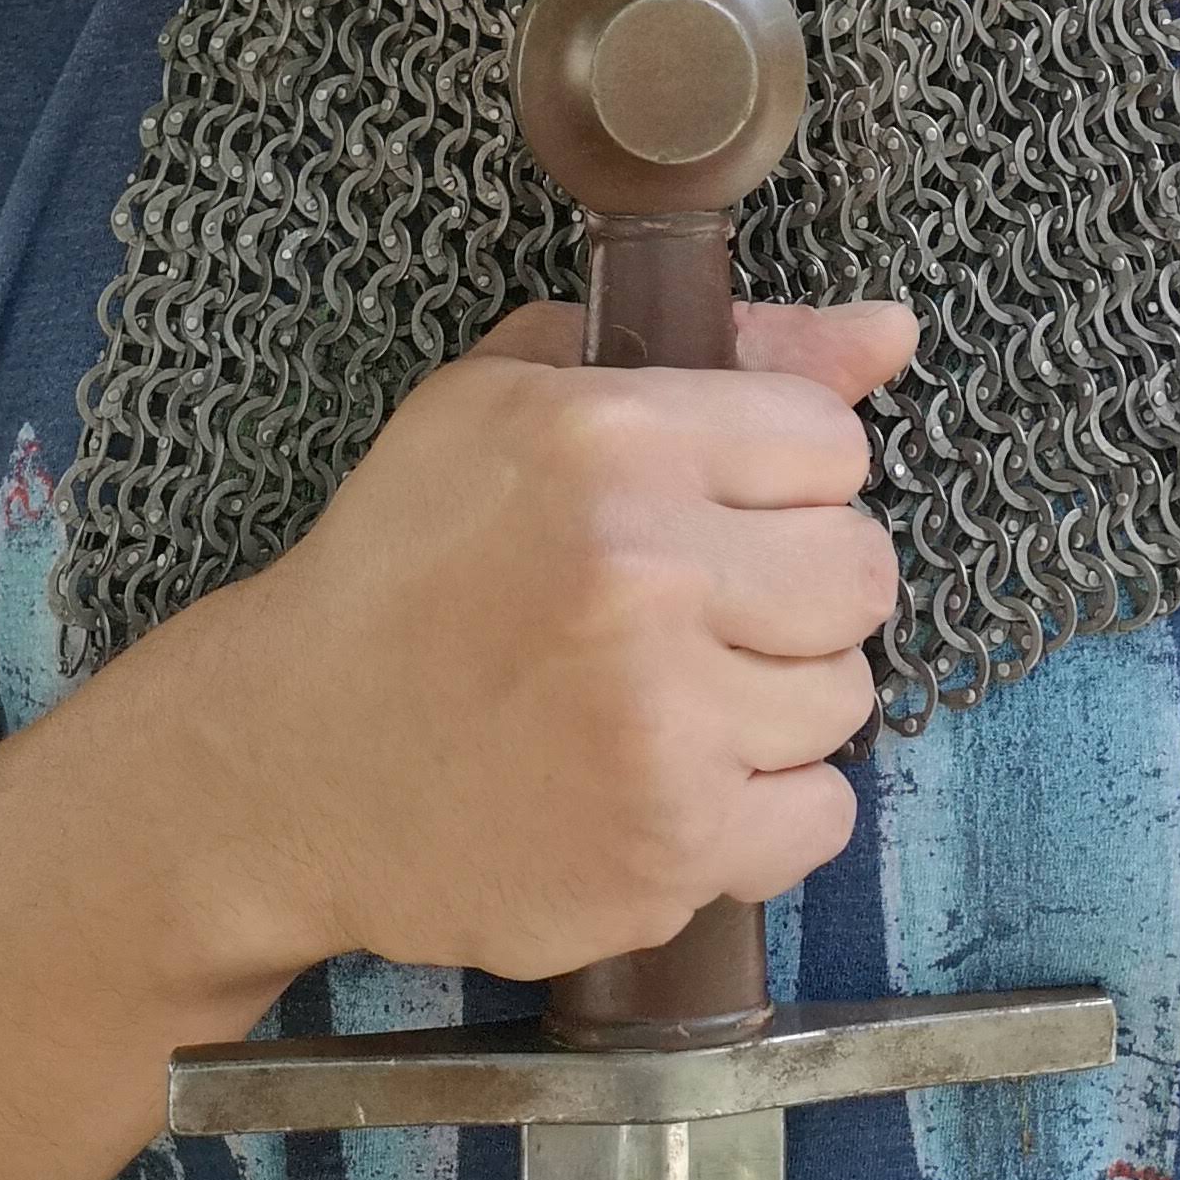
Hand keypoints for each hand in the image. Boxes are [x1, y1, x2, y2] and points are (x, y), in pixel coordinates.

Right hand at [141, 297, 914, 988]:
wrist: (290, 759)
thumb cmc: (405, 564)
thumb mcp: (515, 400)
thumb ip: (722, 350)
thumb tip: (890, 334)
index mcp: (613, 438)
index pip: (832, 444)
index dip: (781, 480)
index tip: (713, 511)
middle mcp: (648, 571)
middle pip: (861, 572)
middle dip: (793, 589)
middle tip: (697, 611)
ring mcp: (664, 720)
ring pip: (845, 696)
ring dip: (776, 700)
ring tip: (667, 696)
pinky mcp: (670, 846)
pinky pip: (821, 817)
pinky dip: (763, 812)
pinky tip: (672, 779)